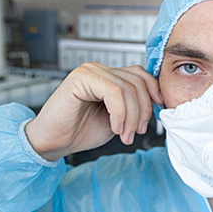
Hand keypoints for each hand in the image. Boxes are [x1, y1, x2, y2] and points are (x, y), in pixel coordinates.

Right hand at [25, 62, 162, 160]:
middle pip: (138, 82)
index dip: (153, 93)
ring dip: (131, 116)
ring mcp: (90, 71)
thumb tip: (158, 100)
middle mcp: (100, 69)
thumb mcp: (119, 118)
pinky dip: (119, 113)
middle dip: (143, 111)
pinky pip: (114, 92)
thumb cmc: (82, 131)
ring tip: (124, 134)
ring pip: (128, 88)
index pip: (141, 75)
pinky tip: (114, 127)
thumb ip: (133, 105)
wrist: (54, 142)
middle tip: (136, 132)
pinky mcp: (81, 78)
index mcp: (109, 76)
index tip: (155, 114)